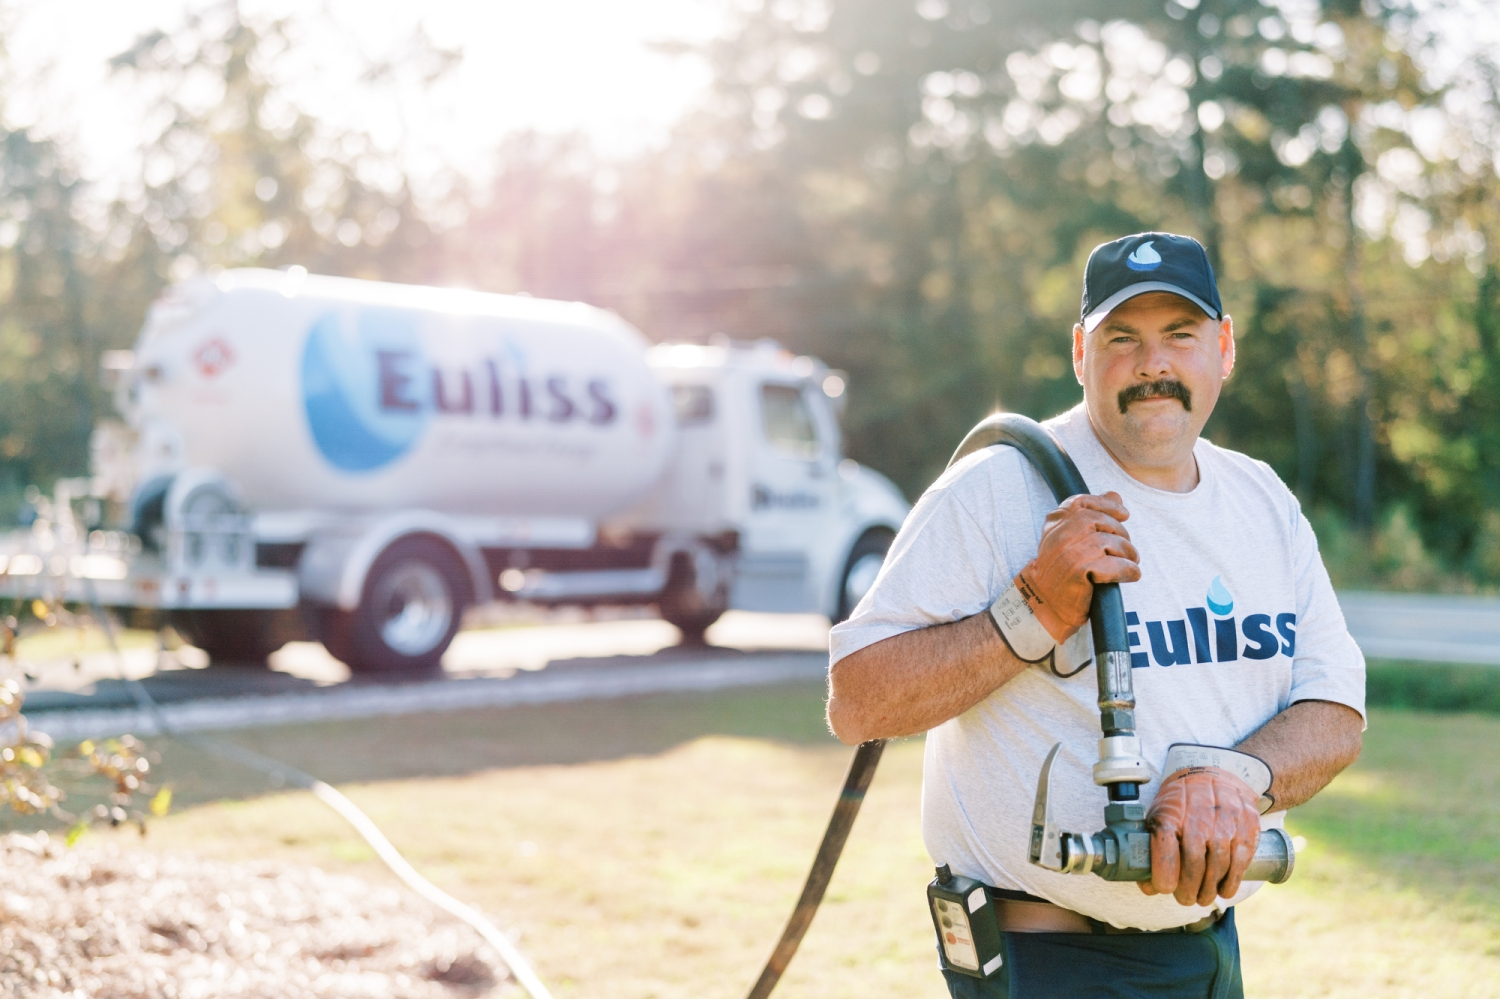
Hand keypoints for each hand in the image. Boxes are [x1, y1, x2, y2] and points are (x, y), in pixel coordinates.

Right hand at [1016, 492, 1139, 640]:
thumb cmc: (1060, 573)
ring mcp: (1068, 553)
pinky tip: (1131, 574)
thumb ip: (1090, 515)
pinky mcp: (1079, 572)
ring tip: (1130, 561)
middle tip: (1127, 548)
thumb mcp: (1069, 540)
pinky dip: (1128, 570)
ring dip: (1127, 552)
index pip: (1082, 502)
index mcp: (1054, 524)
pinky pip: (1115, 565)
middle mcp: (1058, 535)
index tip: (1123, 514)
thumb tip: (1115, 495)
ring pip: (1110, 542)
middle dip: (1120, 532)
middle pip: (1099, 520)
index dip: (1106, 504)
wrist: (1044, 606)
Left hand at [1138, 767, 1261, 905]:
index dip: (1164, 875)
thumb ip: (1152, 850)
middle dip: (1189, 889)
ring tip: (1203, 898)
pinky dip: (1231, 882)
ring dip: (1210, 889)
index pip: (1164, 849)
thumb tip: (1147, 887)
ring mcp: (1225, 822)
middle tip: (1186, 900)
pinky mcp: (1247, 826)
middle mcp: (1198, 816)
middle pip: (1194, 863)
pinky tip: (1224, 890)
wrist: (1217, 774)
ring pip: (1218, 866)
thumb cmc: (1182, 802)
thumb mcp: (1160, 815)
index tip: (1165, 889)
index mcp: (1171, 813)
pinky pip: (1240, 861)